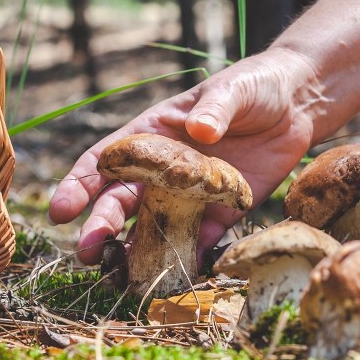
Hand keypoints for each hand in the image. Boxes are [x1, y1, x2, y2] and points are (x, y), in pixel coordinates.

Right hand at [49, 47, 326, 264]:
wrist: (297, 104)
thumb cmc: (253, 86)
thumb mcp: (233, 89)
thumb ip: (215, 109)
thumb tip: (201, 131)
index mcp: (152, 133)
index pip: (105, 160)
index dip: (79, 184)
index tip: (62, 210)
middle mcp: (164, 168)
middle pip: (122, 199)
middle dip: (101, 225)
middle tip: (88, 252)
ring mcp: (191, 192)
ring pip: (154, 225)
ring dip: (135, 249)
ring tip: (119, 274)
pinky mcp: (223, 210)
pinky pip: (200, 239)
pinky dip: (188, 256)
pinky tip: (175, 273)